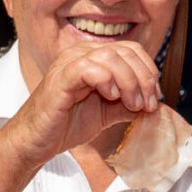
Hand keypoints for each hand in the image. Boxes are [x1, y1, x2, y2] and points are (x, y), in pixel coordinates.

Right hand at [0, 40, 163, 172]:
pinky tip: (110, 96)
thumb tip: (153, 104)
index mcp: (93, 59)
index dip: (148, 71)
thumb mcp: (107, 113)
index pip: (131, 50)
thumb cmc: (67, 125)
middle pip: (125, 52)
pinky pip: (87, 67)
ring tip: (132, 104)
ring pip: (109, 57)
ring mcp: (69, 64)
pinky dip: (105, 80)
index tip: (154, 98)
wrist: (37, 142)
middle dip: (144, 78)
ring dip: (129, 82)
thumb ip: (128, 104)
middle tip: (147, 104)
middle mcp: (81, 55)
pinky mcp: (60, 79)